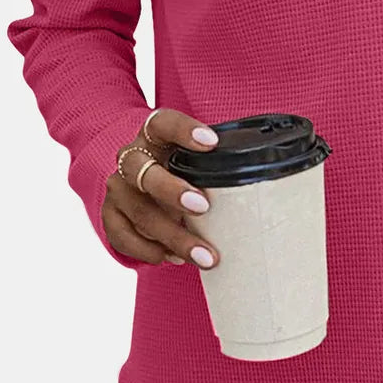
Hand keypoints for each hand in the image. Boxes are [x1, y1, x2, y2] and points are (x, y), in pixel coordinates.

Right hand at [102, 108, 220, 268]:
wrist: (141, 184)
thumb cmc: (181, 169)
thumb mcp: (194, 158)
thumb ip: (218, 163)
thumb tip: (272, 180)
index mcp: (154, 135)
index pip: (163, 123)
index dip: (183, 130)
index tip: (212, 143)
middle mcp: (131, 158)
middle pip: (143, 172)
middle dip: (172, 191)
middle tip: (203, 207)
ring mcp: (118, 188)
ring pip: (140, 212)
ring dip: (174, 236)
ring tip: (205, 256)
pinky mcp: (110, 216)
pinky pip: (123, 237)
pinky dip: (149, 251)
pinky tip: (175, 259)